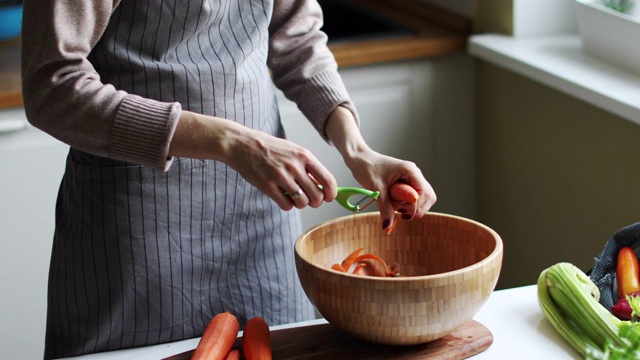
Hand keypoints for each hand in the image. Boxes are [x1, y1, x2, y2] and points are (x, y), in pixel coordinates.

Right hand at [226, 127, 338, 209]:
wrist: (241, 144)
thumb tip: (322, 185)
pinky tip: (282, 197)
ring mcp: (280, 177)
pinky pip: (286, 205)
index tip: (329, 197)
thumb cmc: (268, 147)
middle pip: (317, 196)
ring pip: (302, 202)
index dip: (331, 193)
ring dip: (300, 203)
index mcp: (304, 156)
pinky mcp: (267, 186)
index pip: (328, 180)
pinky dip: (287, 205)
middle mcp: (294, 166)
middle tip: (309, 200)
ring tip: (293, 196)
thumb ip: (308, 166)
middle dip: (315, 202)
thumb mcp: (292, 150)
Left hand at [323, 106, 435, 230]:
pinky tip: (394, 205)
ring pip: (422, 197)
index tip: (402, 212)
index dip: (416, 206)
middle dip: (417, 208)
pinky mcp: (406, 182)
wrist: (359, 158)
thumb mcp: (377, 190)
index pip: (425, 193)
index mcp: (410, 171)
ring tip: (395, 207)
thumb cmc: (367, 168)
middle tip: (401, 213)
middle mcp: (414, 174)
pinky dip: (407, 204)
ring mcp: (411, 178)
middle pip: (428, 196)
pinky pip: (413, 196)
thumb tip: (388, 226)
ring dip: (412, 207)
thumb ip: (385, 209)